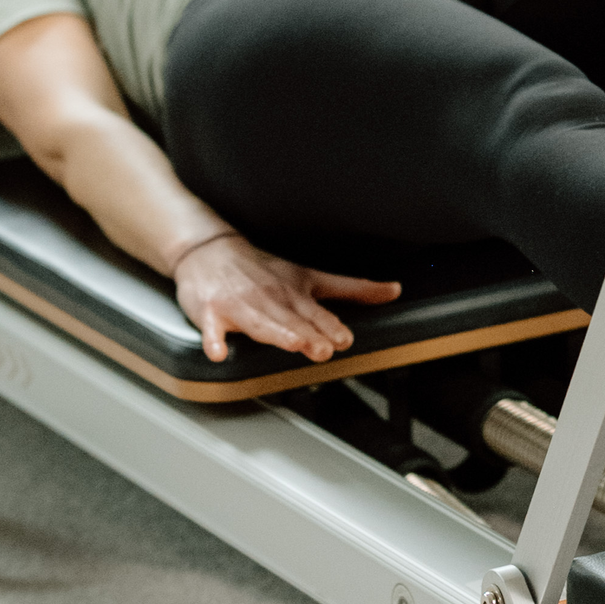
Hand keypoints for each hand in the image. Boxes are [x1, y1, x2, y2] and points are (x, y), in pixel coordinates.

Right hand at [171, 232, 402, 365]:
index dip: (331, 325)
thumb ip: (353, 288)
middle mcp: (271, 299)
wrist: (210, 252)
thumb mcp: (311, 276)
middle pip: (291, 320)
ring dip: (276, 333)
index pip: (316, 312)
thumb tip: (394, 291)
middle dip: (308, 333)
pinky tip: (219, 352)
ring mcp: (240, 305)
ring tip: (291, 343)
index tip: (345, 338)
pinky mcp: (211, 312)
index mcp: (295, 292)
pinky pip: (211, 329)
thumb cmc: (264, 270)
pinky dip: (214, 340)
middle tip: (322, 348)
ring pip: (259, 323)